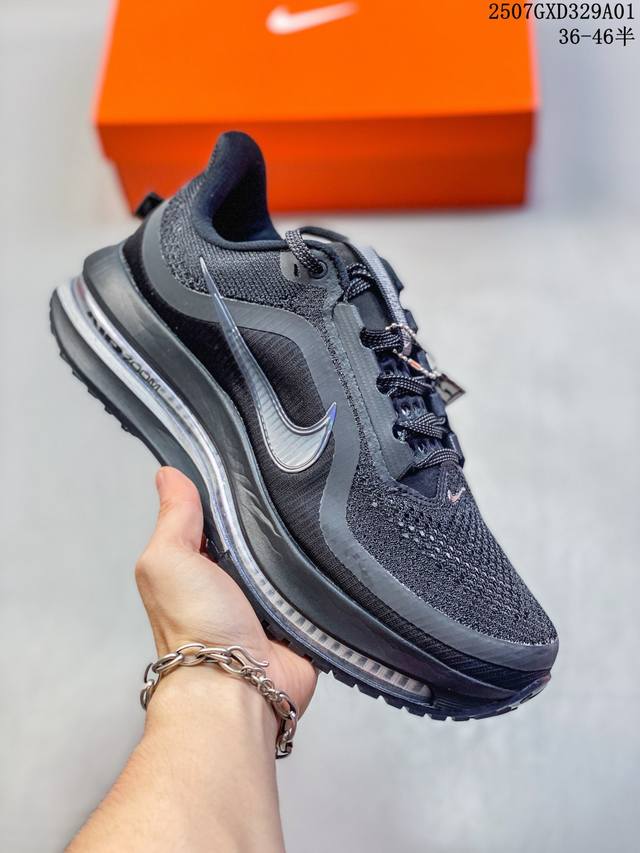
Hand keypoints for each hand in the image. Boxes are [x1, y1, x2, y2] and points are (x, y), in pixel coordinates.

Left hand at [135, 467, 316, 716]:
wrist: (238, 689)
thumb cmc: (195, 629)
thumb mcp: (169, 560)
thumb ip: (173, 518)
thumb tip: (168, 475)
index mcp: (199, 564)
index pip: (218, 515)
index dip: (231, 492)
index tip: (252, 464)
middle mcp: (233, 581)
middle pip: (260, 532)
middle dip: (272, 516)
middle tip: (288, 492)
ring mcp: (269, 600)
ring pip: (292, 556)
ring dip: (299, 545)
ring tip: (310, 519)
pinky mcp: (301, 617)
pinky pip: (317, 585)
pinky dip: (322, 574)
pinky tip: (329, 553)